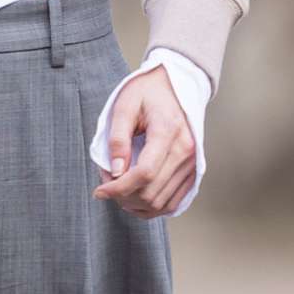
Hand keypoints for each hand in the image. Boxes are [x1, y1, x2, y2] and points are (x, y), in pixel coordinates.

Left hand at [93, 67, 196, 218]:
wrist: (175, 85)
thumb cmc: (147, 92)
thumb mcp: (124, 106)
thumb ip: (118, 139)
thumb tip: (115, 171)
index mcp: (168, 132)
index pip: (145, 173)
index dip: (118, 189)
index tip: (100, 191)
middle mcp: (186, 151)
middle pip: (152, 192)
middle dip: (123, 195)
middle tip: (106, 182)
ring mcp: (193, 163)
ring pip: (162, 203)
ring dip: (135, 204)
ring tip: (118, 189)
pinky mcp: (193, 171)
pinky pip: (174, 202)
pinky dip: (152, 207)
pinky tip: (135, 199)